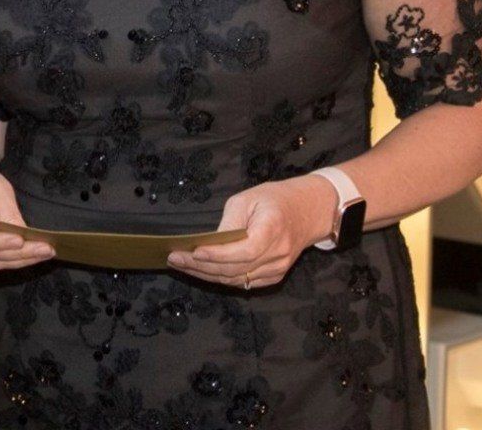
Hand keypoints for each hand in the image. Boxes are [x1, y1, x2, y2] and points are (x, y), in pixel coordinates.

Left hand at [168, 175, 335, 289]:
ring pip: (237, 279)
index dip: (217, 255)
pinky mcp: (275, 276)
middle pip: (236, 269)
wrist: (308, 211)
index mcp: (273, 229)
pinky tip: (201, 271)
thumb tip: (209, 244)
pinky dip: (221, 278)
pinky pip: (244, 282)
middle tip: (173, 259)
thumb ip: (229, 223)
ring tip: (181, 265)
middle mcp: (278, 254)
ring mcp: (278, 268)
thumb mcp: (247, 198)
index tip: (192, 251)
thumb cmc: (274, 199)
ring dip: (206, 275)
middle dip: (201, 267)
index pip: (244, 250)